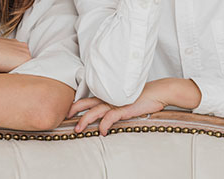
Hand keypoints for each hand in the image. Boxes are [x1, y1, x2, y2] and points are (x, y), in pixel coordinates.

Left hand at [69, 79, 200, 135]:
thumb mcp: (124, 100)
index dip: (77, 103)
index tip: (69, 111)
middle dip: (75, 110)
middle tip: (66, 117)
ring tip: (78, 129)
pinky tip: (101, 132)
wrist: (157, 92)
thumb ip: (114, 104)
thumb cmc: (142, 96)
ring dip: (85, 121)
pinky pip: (110, 117)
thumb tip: (106, 114)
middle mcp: (109, 97)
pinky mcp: (124, 107)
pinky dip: (104, 125)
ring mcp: (116, 102)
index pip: (89, 98)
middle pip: (87, 102)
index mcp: (108, 94)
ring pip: (95, 111)